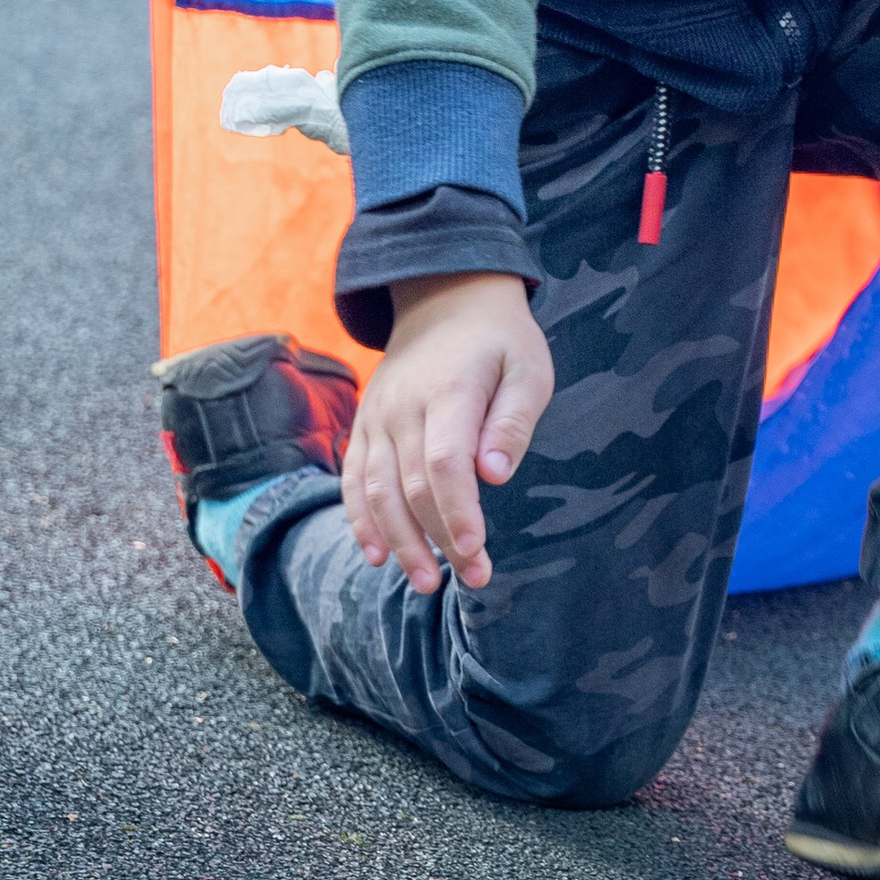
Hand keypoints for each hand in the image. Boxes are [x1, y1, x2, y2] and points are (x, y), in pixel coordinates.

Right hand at [342, 272, 553, 594]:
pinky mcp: (364, 426)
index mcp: (448, 390)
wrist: (445, 297)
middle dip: (439, 540)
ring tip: (426, 582)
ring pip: (376, 490)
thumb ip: (512, 420)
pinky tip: (378, 556)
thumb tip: (494, 475)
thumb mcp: (527, 368)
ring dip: (399, 542)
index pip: (443, 462)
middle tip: (472, 579)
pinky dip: (361, 520)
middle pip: (410, 485)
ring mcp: (376, 417)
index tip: (477, 551)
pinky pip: (352, 480)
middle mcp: (402, 407)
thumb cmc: (499, 341)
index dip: (456, 512)